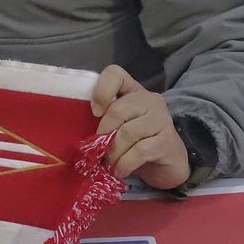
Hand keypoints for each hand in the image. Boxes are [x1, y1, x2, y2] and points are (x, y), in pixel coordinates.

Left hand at [91, 65, 190, 188]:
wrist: (168, 163)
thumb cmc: (135, 142)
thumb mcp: (116, 127)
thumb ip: (102, 120)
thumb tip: (75, 131)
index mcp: (132, 91)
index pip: (115, 73)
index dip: (101, 90)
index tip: (94, 112)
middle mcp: (150, 100)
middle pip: (118, 110)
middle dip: (104, 133)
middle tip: (98, 149)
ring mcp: (162, 120)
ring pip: (128, 133)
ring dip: (113, 152)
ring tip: (109, 163)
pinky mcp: (168, 142)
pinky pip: (140, 151)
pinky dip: (124, 163)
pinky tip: (120, 170)